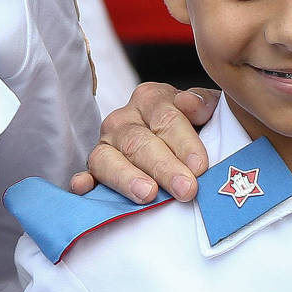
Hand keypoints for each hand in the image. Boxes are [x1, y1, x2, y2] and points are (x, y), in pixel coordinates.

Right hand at [67, 82, 218, 202]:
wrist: (178, 145)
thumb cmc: (197, 127)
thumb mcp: (207, 111)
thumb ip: (203, 104)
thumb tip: (189, 103)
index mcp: (152, 98)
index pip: (167, 119)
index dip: (184, 143)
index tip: (200, 167)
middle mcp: (124, 118)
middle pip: (140, 142)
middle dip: (164, 167)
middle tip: (186, 189)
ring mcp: (106, 143)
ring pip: (109, 158)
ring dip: (127, 177)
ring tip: (148, 194)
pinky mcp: (93, 169)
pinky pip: (85, 173)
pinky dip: (84, 181)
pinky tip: (85, 188)